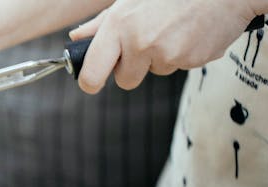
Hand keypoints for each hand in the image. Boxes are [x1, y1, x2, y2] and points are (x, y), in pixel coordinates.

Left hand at [69, 0, 255, 93]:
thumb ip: (102, 23)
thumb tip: (77, 38)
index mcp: (119, 26)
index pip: (92, 75)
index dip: (90, 82)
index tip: (93, 81)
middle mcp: (140, 42)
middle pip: (125, 80)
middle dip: (132, 68)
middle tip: (146, 41)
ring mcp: (166, 53)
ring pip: (154, 71)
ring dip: (161, 57)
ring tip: (173, 28)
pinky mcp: (190, 60)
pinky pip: (178, 66)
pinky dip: (183, 53)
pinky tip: (190, 31)